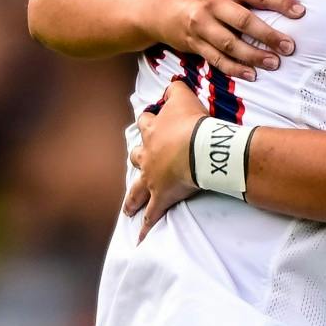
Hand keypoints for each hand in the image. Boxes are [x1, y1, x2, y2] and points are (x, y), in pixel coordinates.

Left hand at [124, 82, 204, 239]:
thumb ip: (176, 88)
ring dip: (132, 199)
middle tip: (139, 162)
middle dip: (138, 159)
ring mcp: (152, 178)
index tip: (150, 121)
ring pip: (137, 190)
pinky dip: (146, 228)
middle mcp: (148, 156)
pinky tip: (140, 241)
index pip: (145, 124)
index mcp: (153, 132)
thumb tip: (171, 84)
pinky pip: (152, 216)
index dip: (148, 122)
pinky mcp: (161, 197)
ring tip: (128, 208)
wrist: (197, 147)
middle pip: (137, 156)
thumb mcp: (183, 96)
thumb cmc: (192, 122)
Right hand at [160, 0, 304, 78]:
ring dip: (253, 56)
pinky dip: (234, 68)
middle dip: (269, 35)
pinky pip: (216, 59)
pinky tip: (251, 74)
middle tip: (289, 46)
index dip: (280, 2)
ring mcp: (203, 25)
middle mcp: (214, 3)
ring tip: (274, 63)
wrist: (162, 5)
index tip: (300, 12)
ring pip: (231, 44)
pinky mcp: (195, 43)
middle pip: (245, 21)